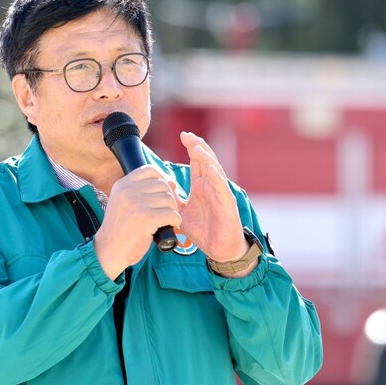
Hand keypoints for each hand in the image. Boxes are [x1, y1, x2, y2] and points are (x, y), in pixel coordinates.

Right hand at [93, 165, 181, 279]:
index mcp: (122, 185)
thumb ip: (143, 191)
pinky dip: (175, 222)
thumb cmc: (121, 228)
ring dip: (172, 211)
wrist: (108, 250)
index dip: (163, 179)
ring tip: (165, 221)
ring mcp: (136, 204)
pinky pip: (172, 214)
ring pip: (169, 199)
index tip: (164, 193)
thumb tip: (173, 183)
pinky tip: (169, 227)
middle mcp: (128, 191)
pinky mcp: (145, 219)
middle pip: (163, 185)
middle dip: (169, 199)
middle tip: (165, 212)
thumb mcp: (125, 203)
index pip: (150, 170)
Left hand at [177, 132, 251, 268]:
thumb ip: (172, 202)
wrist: (220, 250)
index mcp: (202, 186)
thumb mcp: (182, 214)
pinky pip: (221, 187)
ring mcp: (220, 194)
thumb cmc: (205, 231)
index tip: (182, 135)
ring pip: (214, 170)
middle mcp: (212, 186)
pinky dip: (215, 176)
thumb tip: (158, 193)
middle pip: (206, 160)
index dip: (191, 148)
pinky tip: (209, 168)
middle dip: (197, 146)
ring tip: (196, 147)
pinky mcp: (227, 204)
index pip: (197, 162)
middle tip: (187, 135)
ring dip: (206, 158)